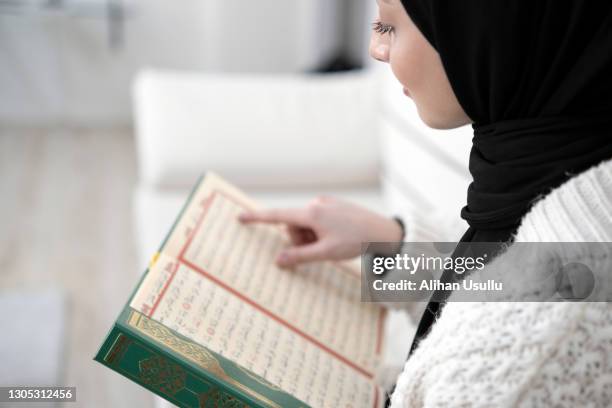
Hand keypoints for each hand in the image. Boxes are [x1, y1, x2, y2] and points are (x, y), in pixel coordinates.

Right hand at [238, 196, 402, 267]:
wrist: (382, 231)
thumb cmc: (355, 241)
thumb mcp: (326, 253)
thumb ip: (300, 257)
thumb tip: (278, 260)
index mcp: (312, 213)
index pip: (277, 216)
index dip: (257, 218)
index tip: (240, 217)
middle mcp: (316, 203)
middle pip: (293, 224)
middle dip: (300, 239)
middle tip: (319, 249)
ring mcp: (325, 202)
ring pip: (305, 223)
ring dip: (311, 236)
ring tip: (331, 243)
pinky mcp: (333, 204)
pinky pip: (316, 218)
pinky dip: (319, 230)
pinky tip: (336, 236)